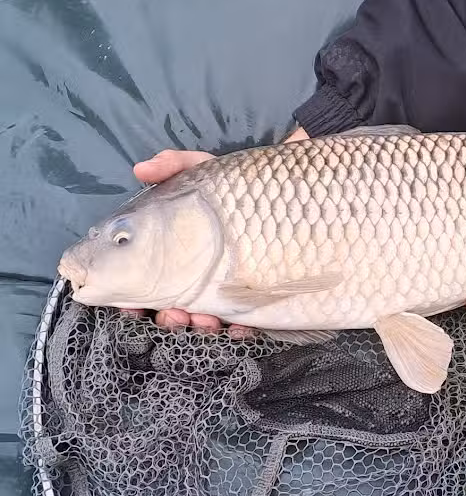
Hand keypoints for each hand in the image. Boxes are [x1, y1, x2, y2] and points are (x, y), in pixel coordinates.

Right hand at [121, 127, 309, 333]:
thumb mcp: (209, 168)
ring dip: (200, 324)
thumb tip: (141, 169)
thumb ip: (176, 166)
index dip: (137, 298)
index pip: (151, 279)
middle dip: (170, 316)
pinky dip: (240, 329)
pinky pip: (247, 322)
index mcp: (180, 251)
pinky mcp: (261, 297)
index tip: (132, 305)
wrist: (303, 194)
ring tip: (204, 321)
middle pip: (176, 304)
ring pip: (207, 316)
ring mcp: (231, 286)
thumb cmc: (247, 181)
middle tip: (174, 315)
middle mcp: (202, 273)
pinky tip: (239, 328)